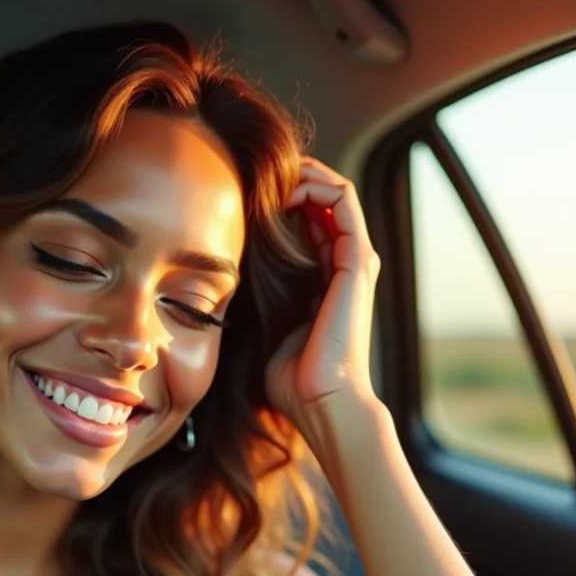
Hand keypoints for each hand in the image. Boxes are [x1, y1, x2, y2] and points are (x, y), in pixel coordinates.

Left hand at [264, 158, 382, 440]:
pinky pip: (344, 201)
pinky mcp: (357, 261)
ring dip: (303, 173)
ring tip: (269, 173)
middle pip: (323, 200)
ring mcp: (354, 261)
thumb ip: (256, 298)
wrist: (322, 402)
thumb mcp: (264, 324)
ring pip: (336, 192)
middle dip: (290, 179)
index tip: (242, 195)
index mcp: (325, 278)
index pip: (309, 220)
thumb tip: (217, 280)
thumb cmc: (290, 377)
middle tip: (254, 174)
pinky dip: (317, 184)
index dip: (279, 199)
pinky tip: (285, 187)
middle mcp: (344, 264)